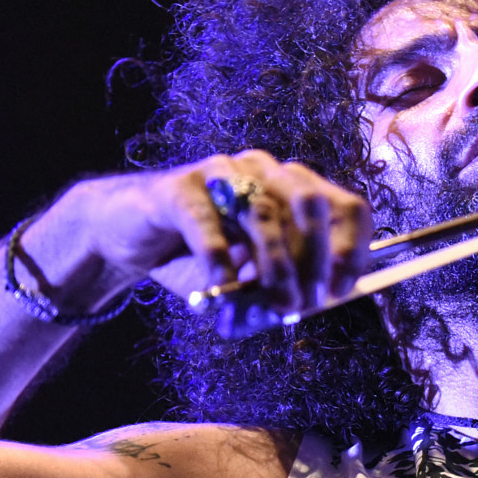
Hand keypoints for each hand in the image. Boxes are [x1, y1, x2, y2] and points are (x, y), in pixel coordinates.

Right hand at [20, 152, 371, 323]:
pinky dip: (221, 261)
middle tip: (308, 302)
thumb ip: (279, 290)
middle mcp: (262, 171)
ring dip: (276, 266)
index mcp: (290, 187)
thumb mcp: (249, 281)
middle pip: (310, 203)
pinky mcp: (178, 189)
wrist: (126, 236)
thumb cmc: (197, 257)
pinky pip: (208, 225)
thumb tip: (307, 306)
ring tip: (277, 305)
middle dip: (316, 258)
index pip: (344, 205)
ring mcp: (219, 174)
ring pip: (264, 214)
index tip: (342, 289)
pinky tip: (223, 288)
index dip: (351, 248)